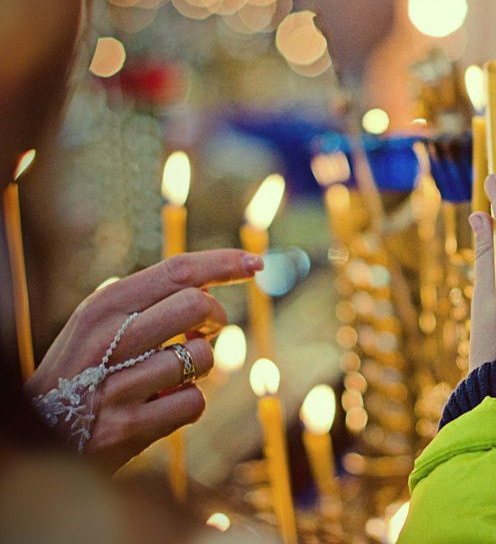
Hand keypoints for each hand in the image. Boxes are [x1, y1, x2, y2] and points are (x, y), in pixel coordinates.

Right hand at [24, 249, 262, 468]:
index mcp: (102, 308)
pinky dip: (188, 404)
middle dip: (216, 318)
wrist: (37, 435)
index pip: (176, 270)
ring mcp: (117, 386)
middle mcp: (108, 340)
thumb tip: (205, 283)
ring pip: (202, 357)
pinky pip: (193, 403)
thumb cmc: (81, 371)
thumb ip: (144, 302)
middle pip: (196, 306)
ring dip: (199, 368)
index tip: (256, 262)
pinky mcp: (128, 428)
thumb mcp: (97, 326)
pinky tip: (161, 407)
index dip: (223, 263)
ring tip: (168, 378)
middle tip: (205, 331)